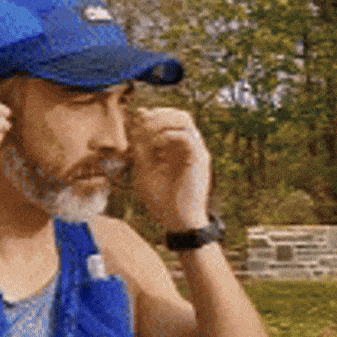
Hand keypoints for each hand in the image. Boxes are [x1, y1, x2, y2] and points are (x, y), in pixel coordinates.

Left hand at [127, 107, 211, 229]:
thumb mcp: (144, 169)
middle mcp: (188, 146)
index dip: (152, 114)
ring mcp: (195, 151)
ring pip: (185, 119)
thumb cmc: (162, 200)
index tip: (136, 122)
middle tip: (142, 125)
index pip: (169, 117)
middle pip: (179, 113)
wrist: (177, 222)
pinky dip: (170, 135)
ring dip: (163, 121)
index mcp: (176, 147)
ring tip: (150, 135)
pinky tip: (157, 147)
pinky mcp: (199, 159)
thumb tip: (137, 121)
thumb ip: (140, 147)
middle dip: (158, 114)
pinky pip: (188, 136)